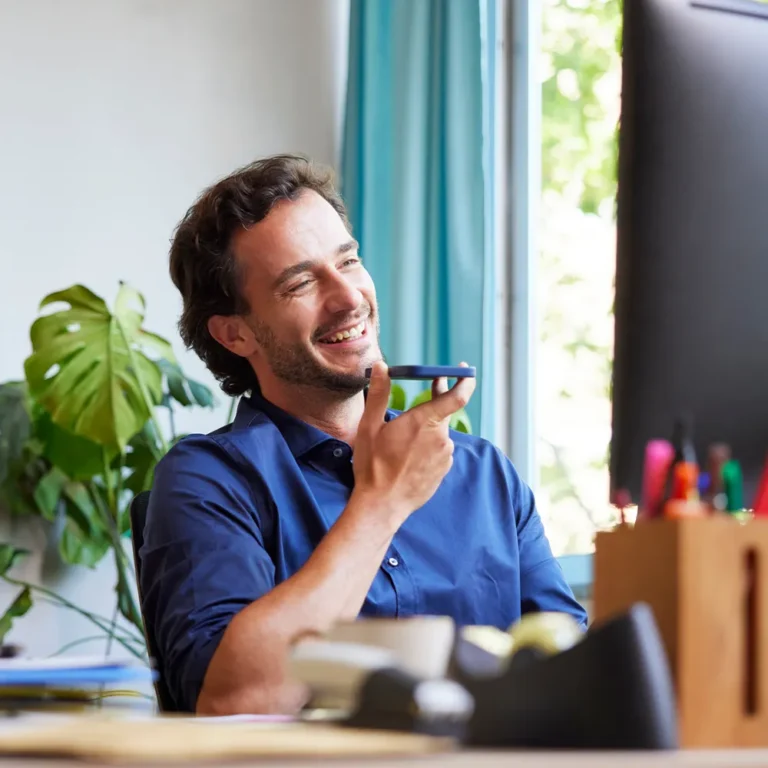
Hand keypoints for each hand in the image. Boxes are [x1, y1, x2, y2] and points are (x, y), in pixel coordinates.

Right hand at [351, 361, 475, 526]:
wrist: (381, 505)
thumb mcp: (370, 426)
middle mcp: (440, 438)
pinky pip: (439, 450)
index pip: (457, 396)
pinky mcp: (443, 470)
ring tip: (405, 436)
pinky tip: (410, 454)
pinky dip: (428, 446)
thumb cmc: (373, 465)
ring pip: (440, 432)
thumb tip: (381, 366)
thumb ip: (379, 393)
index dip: (464, 381)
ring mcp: (444, 456)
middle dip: (438, 399)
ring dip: (428, 427)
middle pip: (446, 411)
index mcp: (424, 422)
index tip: (465, 370)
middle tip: (432, 386)